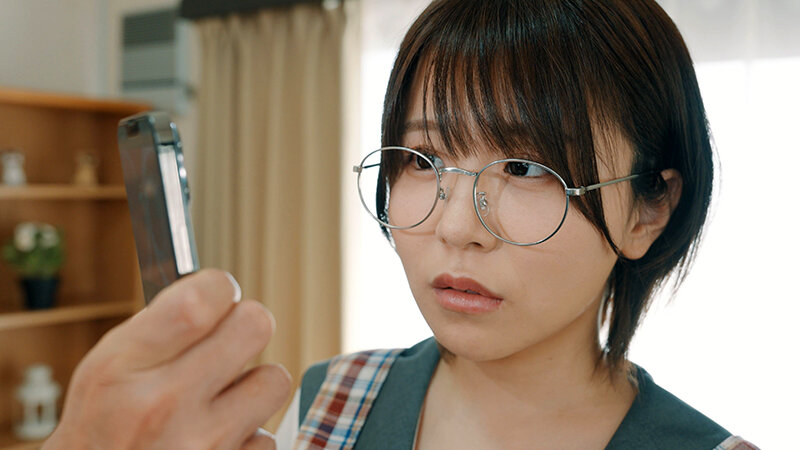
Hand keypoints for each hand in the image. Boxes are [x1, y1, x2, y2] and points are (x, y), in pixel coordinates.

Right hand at [43, 269, 290, 449]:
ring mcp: (202, 444)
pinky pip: (267, 436)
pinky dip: (247, 435)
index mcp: (123, 368)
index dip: (219, 287)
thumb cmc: (105, 426)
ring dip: (253, 386)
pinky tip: (217, 438)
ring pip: (275, 380)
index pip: (200, 300)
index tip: (218, 293)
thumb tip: (218, 290)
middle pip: (255, 325)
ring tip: (223, 397)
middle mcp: (164, 405)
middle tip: (227, 340)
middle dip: (245, 325)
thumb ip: (160, 327)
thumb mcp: (106, 370)